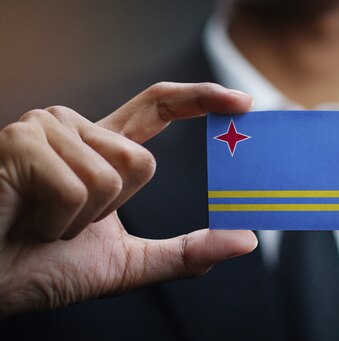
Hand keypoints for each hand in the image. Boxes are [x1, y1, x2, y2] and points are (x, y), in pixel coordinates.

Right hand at [0, 82, 256, 315]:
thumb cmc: (42, 267)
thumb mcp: (128, 263)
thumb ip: (186, 252)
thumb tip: (245, 240)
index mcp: (100, 148)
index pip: (158, 107)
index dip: (200, 98)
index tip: (241, 102)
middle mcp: (74, 128)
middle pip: (142, 161)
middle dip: (112, 211)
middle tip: (66, 224)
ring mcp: (45, 129)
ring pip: (113, 175)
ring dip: (82, 220)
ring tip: (42, 221)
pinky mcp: (20, 142)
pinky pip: (78, 187)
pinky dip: (58, 223)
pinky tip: (26, 220)